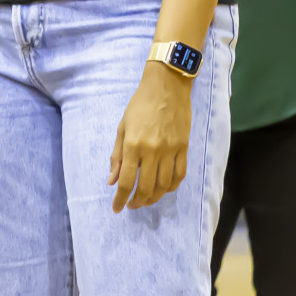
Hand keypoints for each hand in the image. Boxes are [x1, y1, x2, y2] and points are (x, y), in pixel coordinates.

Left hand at [108, 63, 192, 212]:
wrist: (166, 87)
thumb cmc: (139, 105)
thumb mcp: (122, 128)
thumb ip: (117, 156)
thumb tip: (112, 181)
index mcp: (133, 145)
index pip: (127, 181)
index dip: (121, 199)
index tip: (117, 209)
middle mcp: (152, 151)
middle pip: (146, 188)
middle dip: (138, 201)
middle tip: (132, 205)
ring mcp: (170, 151)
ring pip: (164, 186)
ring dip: (154, 198)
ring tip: (145, 199)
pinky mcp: (184, 148)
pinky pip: (180, 175)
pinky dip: (172, 187)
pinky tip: (164, 189)